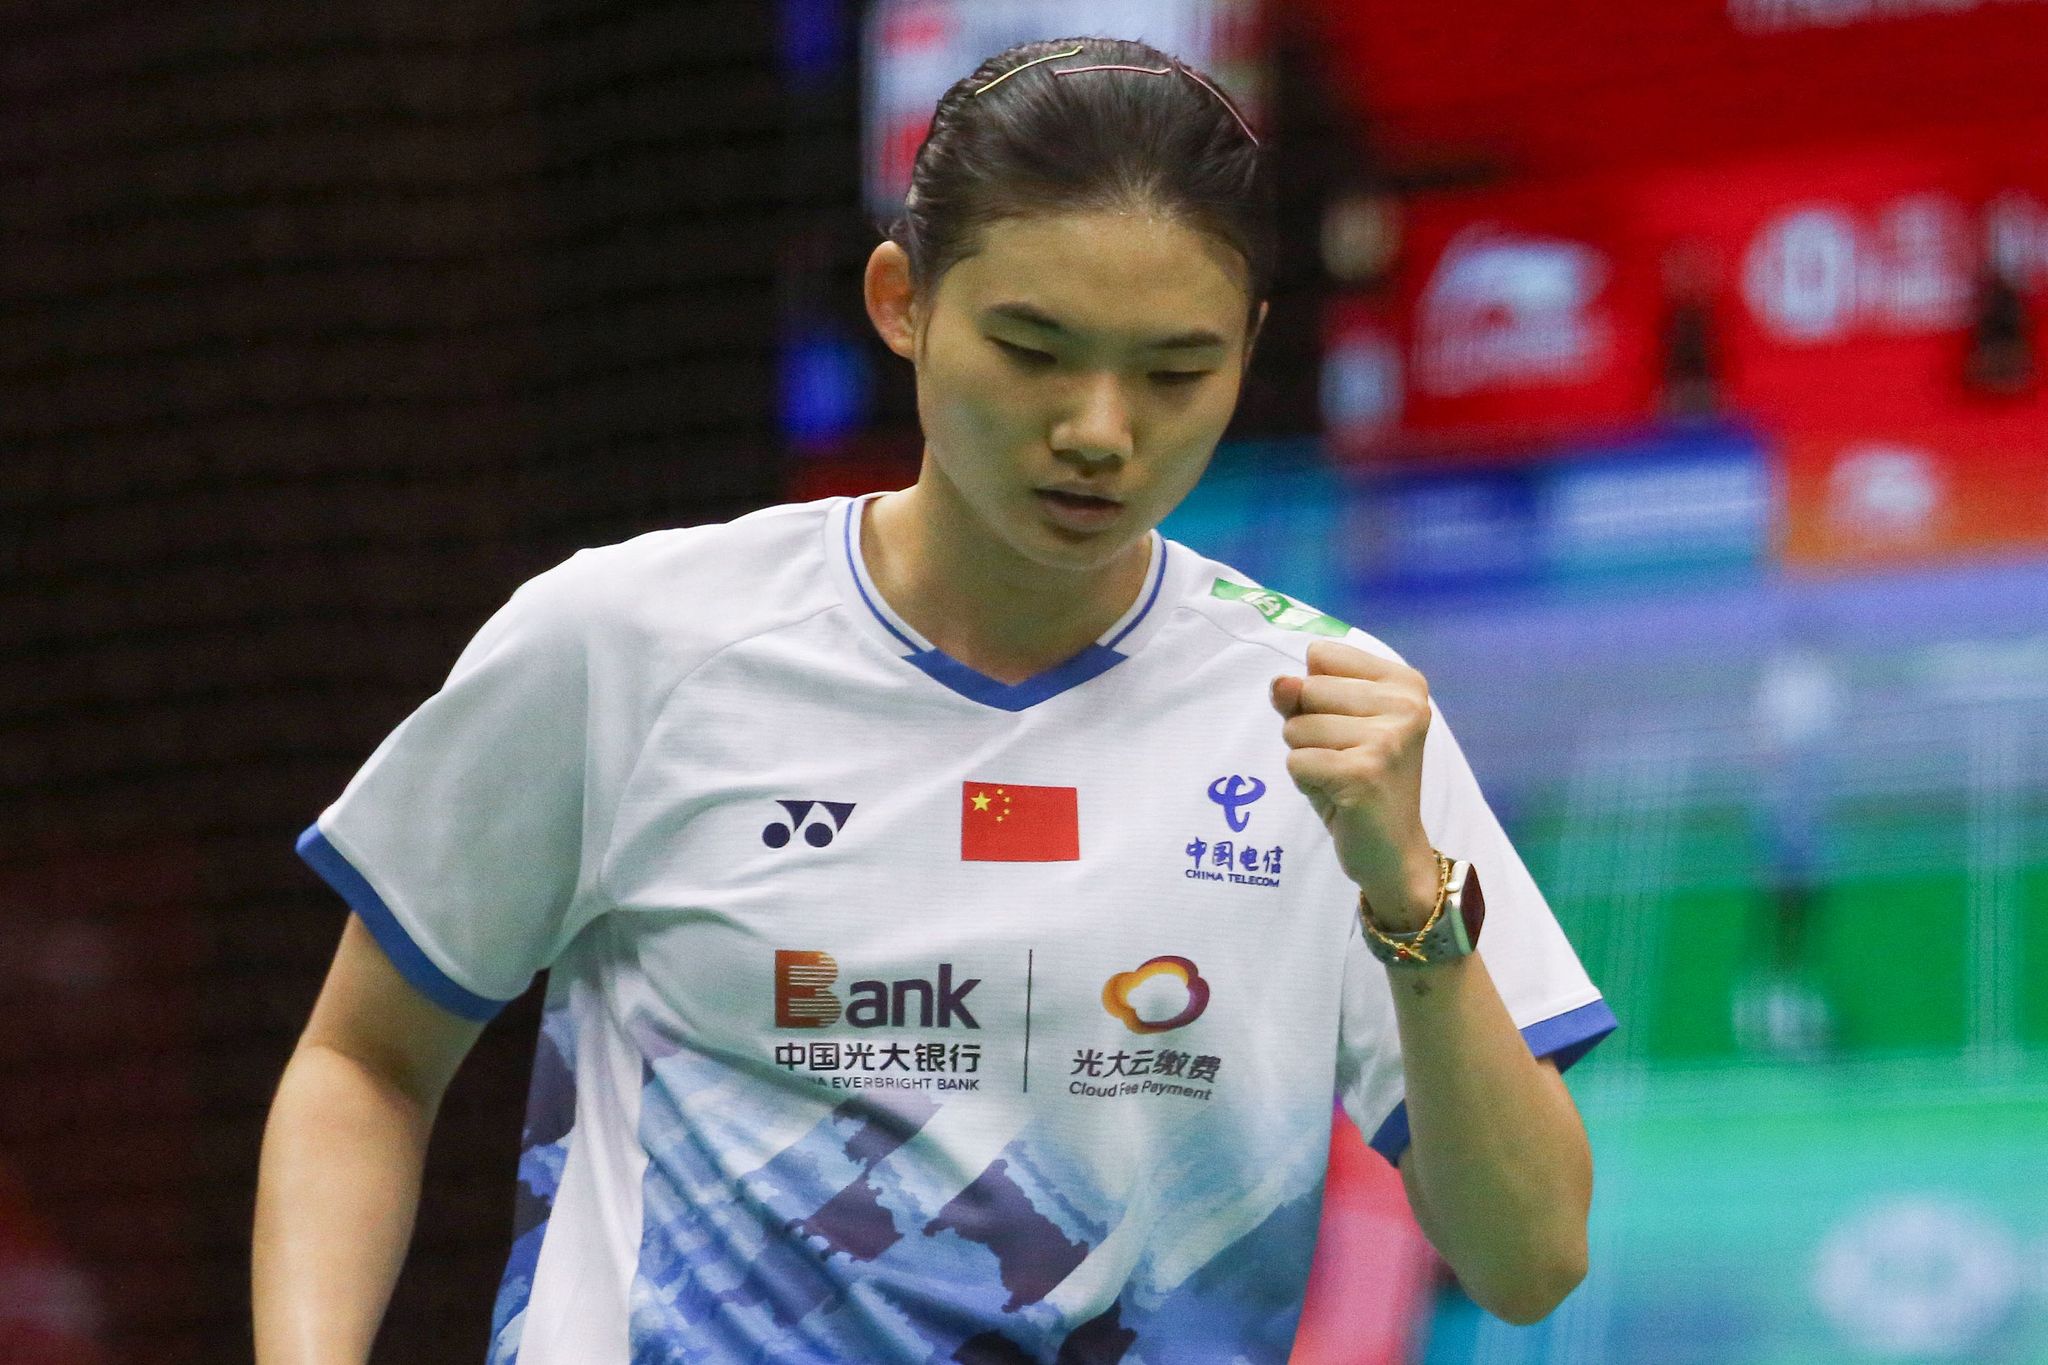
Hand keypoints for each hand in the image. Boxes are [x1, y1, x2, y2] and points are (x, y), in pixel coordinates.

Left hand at [1269, 640, 1441, 929]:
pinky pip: (1295, 762)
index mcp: (1405, 682)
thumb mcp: (1329, 725)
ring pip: (1296, 727)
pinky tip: (1337, 795)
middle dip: (1307, 727)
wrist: (1392, 851)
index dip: (1315, 693)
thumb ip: (1301, 695)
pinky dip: (1304, 781)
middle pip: (1305, 689)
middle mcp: (1405, 705)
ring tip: (1340, 777)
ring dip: (1305, 756)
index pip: (1320, 655)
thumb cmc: (1359, 779)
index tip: (1348, 725)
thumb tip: (1280, 683)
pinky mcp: (1364, 773)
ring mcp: (1388, 739)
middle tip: (1343, 758)